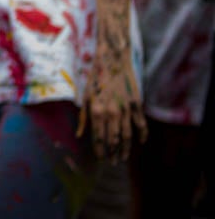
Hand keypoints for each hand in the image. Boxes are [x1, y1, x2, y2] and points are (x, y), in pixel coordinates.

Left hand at [79, 42, 147, 160]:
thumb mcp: (85, 96)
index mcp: (96, 110)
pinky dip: (142, 135)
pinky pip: (141, 124)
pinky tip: (140, 142)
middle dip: (113, 153)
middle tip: (112, 162)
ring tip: (122, 157)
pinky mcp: (136, 104)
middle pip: (114, 140)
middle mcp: (111, 112)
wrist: (112, 60)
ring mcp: (125, 109)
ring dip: (125, 149)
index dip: (100, 151)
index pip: (99, 138)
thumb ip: (84, 118)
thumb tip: (79, 136)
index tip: (101, 159)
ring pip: (127, 135)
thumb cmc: (95, 78)